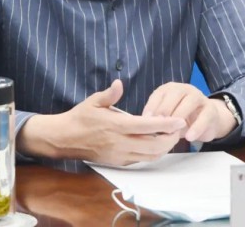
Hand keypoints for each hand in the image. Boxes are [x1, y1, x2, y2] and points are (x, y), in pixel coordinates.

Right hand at [17, 80, 185, 165]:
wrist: (64, 139)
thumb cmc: (79, 118)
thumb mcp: (93, 101)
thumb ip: (109, 94)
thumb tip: (119, 83)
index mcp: (117, 126)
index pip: (148, 126)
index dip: (167, 124)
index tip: (180, 120)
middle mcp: (120, 143)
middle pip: (155, 146)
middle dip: (171, 138)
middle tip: (179, 128)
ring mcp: (119, 155)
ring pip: (150, 156)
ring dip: (164, 148)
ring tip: (172, 136)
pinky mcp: (118, 162)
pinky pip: (141, 160)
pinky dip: (153, 154)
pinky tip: (156, 144)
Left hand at [142, 82, 236, 142]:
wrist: (206, 120)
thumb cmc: (181, 118)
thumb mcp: (167, 117)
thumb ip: (156, 118)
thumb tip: (142, 125)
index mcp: (170, 89)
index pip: (159, 94)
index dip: (152, 107)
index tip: (146, 121)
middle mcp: (184, 89)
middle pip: (174, 95)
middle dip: (165, 110)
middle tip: (158, 126)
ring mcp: (199, 97)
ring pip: (189, 102)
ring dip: (180, 116)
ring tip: (173, 131)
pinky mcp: (211, 109)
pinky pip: (204, 117)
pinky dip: (196, 127)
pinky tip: (189, 137)